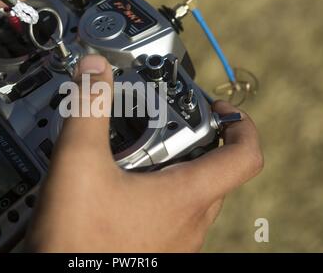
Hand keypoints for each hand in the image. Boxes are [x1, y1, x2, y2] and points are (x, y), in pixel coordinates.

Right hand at [27, 55, 263, 251]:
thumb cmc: (77, 240)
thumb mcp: (78, 163)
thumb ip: (89, 109)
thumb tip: (95, 72)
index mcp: (185, 197)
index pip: (245, 157)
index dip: (242, 125)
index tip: (222, 110)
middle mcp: (189, 223)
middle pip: (217, 173)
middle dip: (197, 141)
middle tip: (167, 126)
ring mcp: (176, 242)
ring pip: (194, 196)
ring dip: (176, 168)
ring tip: (141, 153)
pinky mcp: (157, 251)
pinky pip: (174, 216)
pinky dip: (160, 193)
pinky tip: (124, 188)